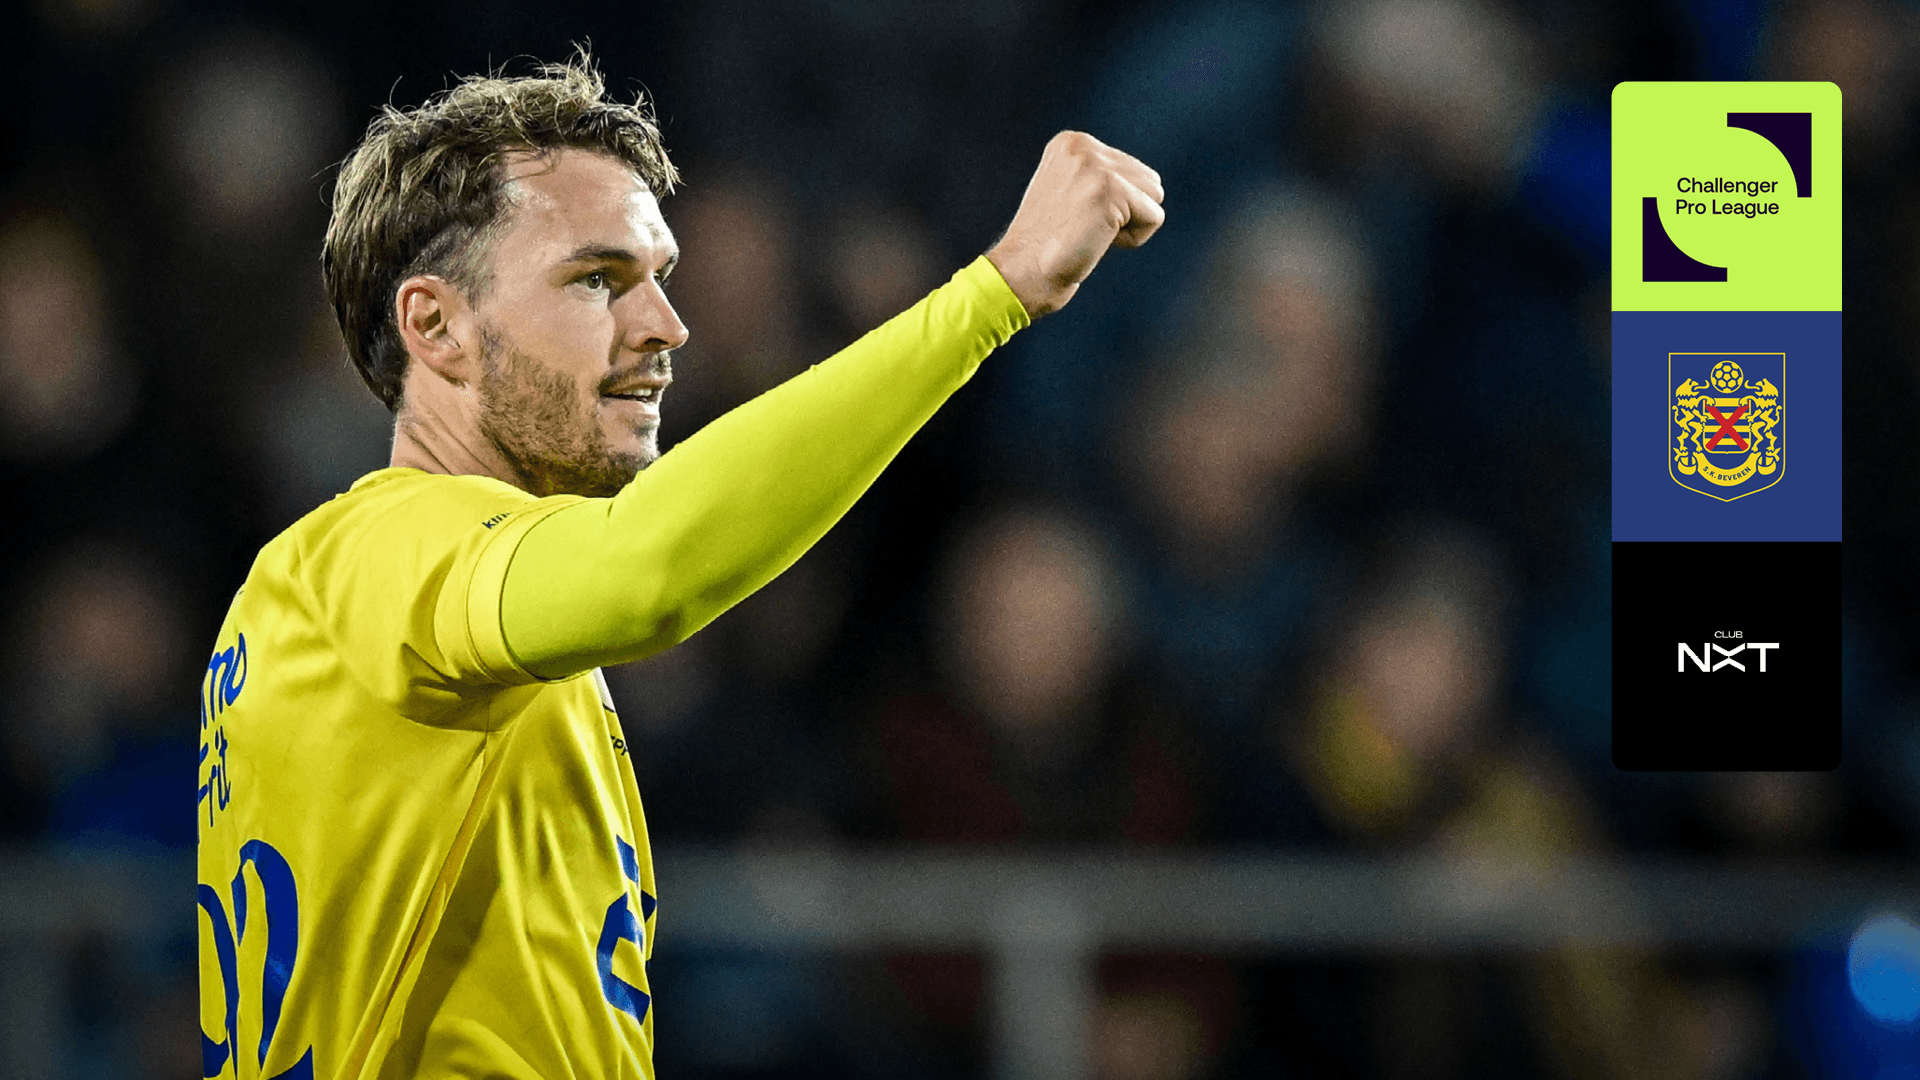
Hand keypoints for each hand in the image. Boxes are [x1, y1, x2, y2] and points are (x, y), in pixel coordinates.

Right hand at [986, 131, 1164, 319]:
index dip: (1113, 206)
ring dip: (1130, 225)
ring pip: (1154, 196)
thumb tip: (1153, 184)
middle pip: (1149, 180)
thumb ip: (1101, 177)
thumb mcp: (1070, 193)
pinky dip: (1133, 240)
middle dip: (1126, 213)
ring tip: (1090, 234)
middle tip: (1084, 229)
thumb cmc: (1048, 246)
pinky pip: (1154, 218)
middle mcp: (1083, 146)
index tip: (1076, 219)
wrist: (1022, 274)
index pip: (1132, 170)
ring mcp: (1096, 166)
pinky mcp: (1110, 190)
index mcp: (1072, 142)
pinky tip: (1097, 242)